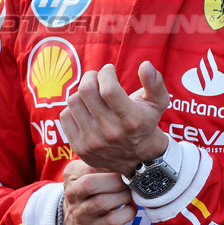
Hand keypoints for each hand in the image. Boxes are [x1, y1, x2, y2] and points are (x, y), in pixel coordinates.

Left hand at [59, 61, 169, 175]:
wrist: (138, 159)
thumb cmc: (145, 123)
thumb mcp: (158, 103)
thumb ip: (154, 83)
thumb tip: (145, 65)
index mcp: (131, 120)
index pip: (108, 89)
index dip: (105, 73)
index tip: (109, 71)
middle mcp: (111, 132)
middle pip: (86, 91)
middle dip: (90, 77)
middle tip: (96, 78)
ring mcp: (93, 142)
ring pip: (73, 101)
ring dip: (81, 93)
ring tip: (91, 95)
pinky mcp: (80, 147)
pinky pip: (65, 117)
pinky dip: (73, 109)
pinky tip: (85, 110)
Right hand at [62, 160, 136, 224]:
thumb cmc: (87, 194)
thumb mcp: (86, 175)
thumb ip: (102, 164)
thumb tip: (129, 158)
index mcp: (71, 175)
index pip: (90, 164)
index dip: (112, 164)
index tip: (127, 165)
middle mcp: (72, 194)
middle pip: (90, 183)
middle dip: (116, 181)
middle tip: (132, 180)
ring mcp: (81, 215)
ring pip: (102, 202)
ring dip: (124, 196)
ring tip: (132, 193)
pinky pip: (113, 220)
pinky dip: (128, 212)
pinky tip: (131, 207)